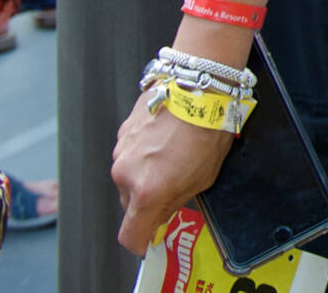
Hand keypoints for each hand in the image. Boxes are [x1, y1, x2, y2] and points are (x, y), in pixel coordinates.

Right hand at [111, 96, 235, 254]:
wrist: (197, 86)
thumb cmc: (206, 129)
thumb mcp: (203, 177)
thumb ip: (176, 201)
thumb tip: (162, 214)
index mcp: (147, 192)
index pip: (130, 235)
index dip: (141, 241)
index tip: (151, 239)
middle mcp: (126, 175)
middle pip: (130, 206)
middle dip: (148, 203)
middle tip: (173, 187)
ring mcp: (121, 153)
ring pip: (128, 180)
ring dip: (145, 177)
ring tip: (172, 157)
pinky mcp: (122, 135)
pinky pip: (129, 157)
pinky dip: (143, 156)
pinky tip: (165, 141)